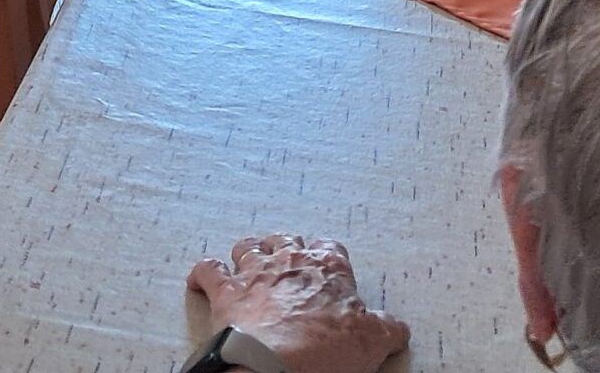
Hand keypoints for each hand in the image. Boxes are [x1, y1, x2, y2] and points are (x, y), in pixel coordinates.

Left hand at [188, 235, 409, 372]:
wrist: (275, 364)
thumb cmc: (323, 349)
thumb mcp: (372, 342)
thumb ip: (386, 328)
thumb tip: (396, 327)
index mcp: (326, 267)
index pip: (331, 248)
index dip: (329, 257)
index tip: (330, 268)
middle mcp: (288, 260)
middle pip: (287, 239)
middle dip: (288, 247)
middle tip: (290, 261)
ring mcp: (253, 273)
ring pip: (248, 246)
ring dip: (249, 252)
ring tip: (251, 261)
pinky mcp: (225, 292)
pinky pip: (208, 270)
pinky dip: (204, 272)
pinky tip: (203, 278)